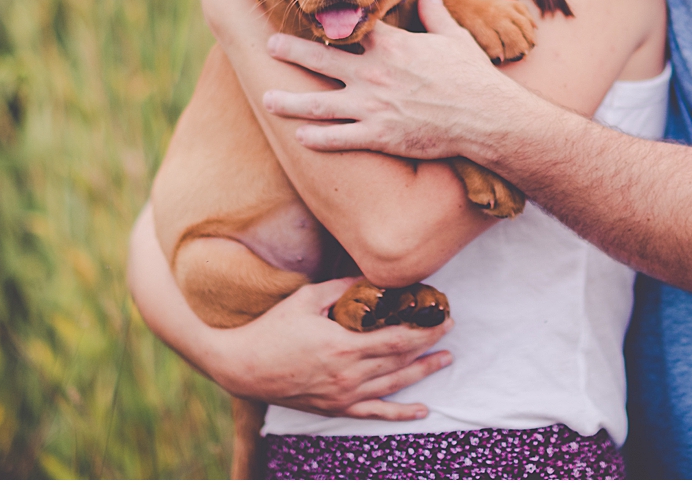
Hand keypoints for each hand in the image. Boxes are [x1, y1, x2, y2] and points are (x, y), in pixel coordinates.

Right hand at [218, 277, 454, 418]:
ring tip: (446, 359)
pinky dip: (400, 412)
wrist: (243, 367)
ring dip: (423, 371)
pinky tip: (421, 410)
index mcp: (344, 346)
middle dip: (428, 342)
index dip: (423, 328)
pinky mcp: (336, 408)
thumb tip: (370, 278)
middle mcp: (349, 374)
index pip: (397, 337)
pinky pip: (375, 413)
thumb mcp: (306, 299)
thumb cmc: (272, 329)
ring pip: (394, 383)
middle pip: (400, 358)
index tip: (441, 315)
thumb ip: (342, 288)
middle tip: (447, 327)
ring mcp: (344, 394)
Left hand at [262, 0, 522, 160]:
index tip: (311, 17)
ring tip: (267, 100)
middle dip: (292, 51)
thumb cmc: (473, 76)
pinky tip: (300, 137)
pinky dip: (317, 137)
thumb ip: (436, 14)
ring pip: (319, 103)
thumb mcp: (455, 38)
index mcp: (391, 46)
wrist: (485, 116)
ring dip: (290, 101)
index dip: (330, 22)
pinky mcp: (378, 135)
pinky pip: (339, 137)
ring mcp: (372, 105)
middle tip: (269, 45)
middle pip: (321, 58)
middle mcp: (374, 72)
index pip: (352, 28)